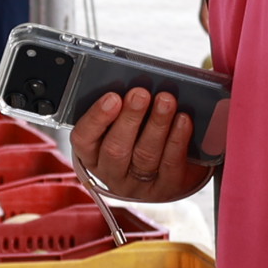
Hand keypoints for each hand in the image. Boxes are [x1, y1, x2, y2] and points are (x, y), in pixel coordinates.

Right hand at [70, 88, 213, 203]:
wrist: (172, 166)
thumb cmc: (140, 135)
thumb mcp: (123, 122)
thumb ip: (122, 105)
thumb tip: (133, 79)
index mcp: (92, 154)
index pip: (84, 139)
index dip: (96, 118)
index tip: (112, 97)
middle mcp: (112, 173)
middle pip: (115, 149)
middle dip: (129, 118)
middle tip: (140, 94)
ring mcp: (138, 185)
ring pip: (144, 156)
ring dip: (156, 124)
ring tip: (166, 100)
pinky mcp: (166, 188)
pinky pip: (170, 164)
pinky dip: (177, 140)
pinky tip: (183, 120)